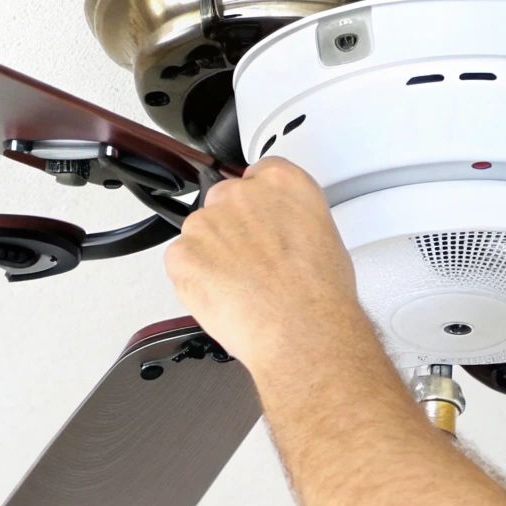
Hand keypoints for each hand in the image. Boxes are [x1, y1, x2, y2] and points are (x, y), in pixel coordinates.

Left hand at [163, 158, 370, 372]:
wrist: (300, 329)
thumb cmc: (318, 294)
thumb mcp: (324, 237)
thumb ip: (292, 220)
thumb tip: (282, 233)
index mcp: (281, 181)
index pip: (256, 176)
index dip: (257, 207)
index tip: (260, 224)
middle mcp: (240, 193)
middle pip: (223, 203)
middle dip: (231, 232)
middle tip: (252, 265)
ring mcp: (207, 221)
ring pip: (201, 236)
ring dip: (212, 257)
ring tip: (241, 288)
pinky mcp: (183, 252)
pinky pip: (181, 263)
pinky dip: (195, 281)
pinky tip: (224, 297)